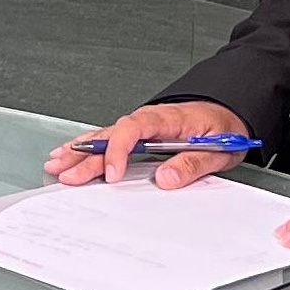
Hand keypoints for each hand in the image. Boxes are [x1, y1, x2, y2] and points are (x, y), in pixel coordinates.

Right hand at [44, 100, 250, 188]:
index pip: (134, 129)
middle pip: (111, 135)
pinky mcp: (139, 134)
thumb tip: (166, 178)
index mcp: (169, 119)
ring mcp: (141, 126)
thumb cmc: (225, 128)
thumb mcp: (220, 150)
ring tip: (56, 163)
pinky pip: (108, 138)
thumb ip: (192, 164)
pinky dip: (87, 146)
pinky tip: (70, 153)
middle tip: (67, 174)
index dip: (120, 151)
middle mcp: (150, 119)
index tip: (114, 174)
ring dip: (79, 150)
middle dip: (86, 156)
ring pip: (104, 136)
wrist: (232, 111)